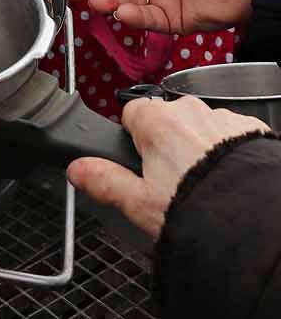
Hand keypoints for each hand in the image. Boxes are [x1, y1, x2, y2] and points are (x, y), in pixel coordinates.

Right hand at [69, 94, 269, 239]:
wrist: (250, 219)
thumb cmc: (194, 209)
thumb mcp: (137, 203)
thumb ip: (103, 180)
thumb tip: (76, 169)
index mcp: (155, 120)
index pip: (130, 113)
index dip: (132, 141)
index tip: (140, 164)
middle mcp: (187, 109)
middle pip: (166, 121)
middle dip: (167, 146)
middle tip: (172, 184)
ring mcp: (220, 117)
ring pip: (199, 129)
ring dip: (198, 149)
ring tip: (203, 186)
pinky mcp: (249, 129)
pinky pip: (229, 136)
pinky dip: (227, 153)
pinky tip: (226, 180)